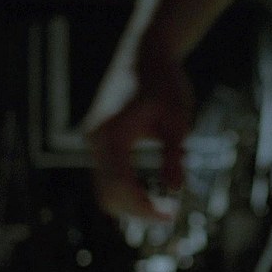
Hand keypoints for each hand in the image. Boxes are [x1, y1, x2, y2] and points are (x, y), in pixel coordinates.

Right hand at [88, 53, 192, 220]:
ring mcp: (94, 141)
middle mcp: (96, 140)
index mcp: (113, 135)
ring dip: (130, 204)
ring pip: (104, 189)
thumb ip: (174, 156)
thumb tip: (175, 191)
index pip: (121, 186)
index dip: (144, 208)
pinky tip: (150, 194)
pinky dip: (126, 192)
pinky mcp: (99, 142)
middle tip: (169, 216)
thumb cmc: (165, 84)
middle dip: (137, 211)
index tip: (170, 216)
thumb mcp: (177, 119)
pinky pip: (107, 178)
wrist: (146, 54)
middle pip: (108, 194)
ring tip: (163, 208)